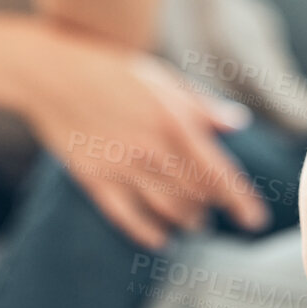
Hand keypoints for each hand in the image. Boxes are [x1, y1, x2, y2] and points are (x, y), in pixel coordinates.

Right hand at [22, 25, 270, 249]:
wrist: (52, 73)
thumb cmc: (112, 70)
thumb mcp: (163, 79)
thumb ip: (201, 106)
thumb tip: (237, 123)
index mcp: (175, 122)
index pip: (219, 173)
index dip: (241, 201)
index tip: (254, 219)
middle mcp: (152, 150)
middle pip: (196, 194)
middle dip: (213, 206)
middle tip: (220, 210)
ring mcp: (122, 167)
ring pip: (166, 209)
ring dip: (186, 220)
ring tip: (195, 222)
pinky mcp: (95, 179)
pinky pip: (127, 216)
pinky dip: (147, 231)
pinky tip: (159, 237)